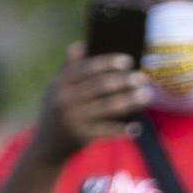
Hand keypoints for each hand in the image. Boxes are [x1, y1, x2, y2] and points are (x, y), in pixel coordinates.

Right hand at [31, 43, 152, 162]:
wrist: (46, 147)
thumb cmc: (56, 112)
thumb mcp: (55, 89)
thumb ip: (69, 68)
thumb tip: (81, 44)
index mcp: (60, 83)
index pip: (87, 68)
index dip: (109, 63)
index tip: (128, 60)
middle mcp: (65, 100)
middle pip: (101, 86)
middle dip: (124, 81)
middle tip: (143, 78)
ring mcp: (74, 119)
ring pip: (108, 107)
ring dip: (130, 101)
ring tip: (146, 95)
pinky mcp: (81, 137)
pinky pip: (107, 131)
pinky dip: (123, 130)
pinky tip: (136, 127)